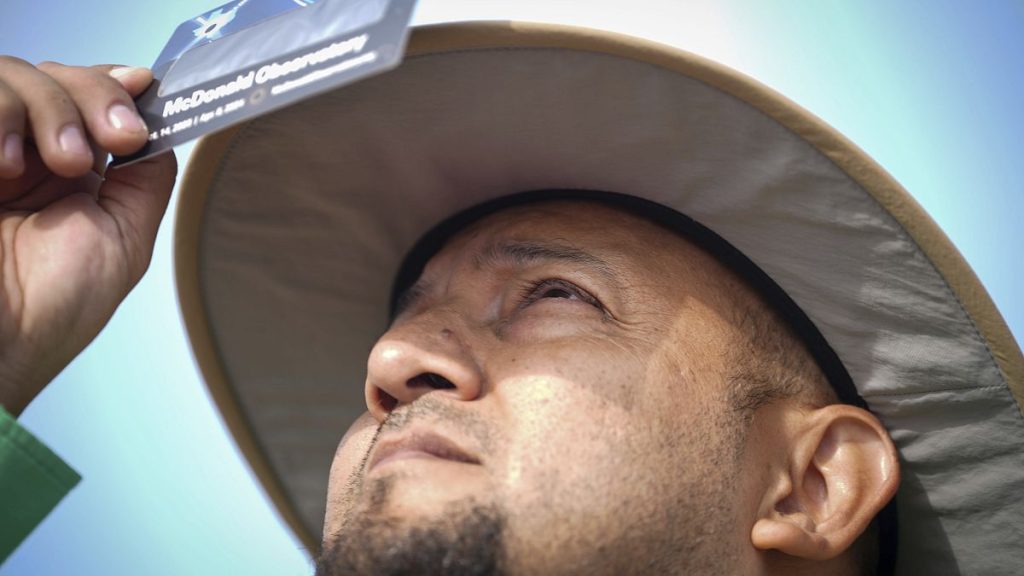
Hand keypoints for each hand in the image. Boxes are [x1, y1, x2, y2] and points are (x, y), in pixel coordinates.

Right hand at [0, 59, 176, 415]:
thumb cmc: (52, 309)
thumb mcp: (124, 238)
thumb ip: (145, 179)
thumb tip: (161, 125)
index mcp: (69, 172)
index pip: (90, 95)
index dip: (116, 82)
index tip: (142, 88)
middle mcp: (24, 152)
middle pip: (56, 74)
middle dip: (94, 94)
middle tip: (112, 139)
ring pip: (12, 74)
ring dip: (49, 108)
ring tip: (58, 164)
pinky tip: (3, 167)